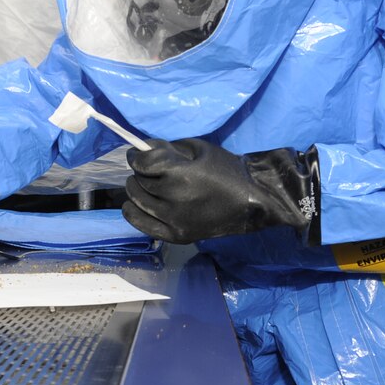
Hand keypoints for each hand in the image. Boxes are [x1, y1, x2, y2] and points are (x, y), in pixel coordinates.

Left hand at [123, 138, 317, 243]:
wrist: (252, 200)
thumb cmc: (227, 169)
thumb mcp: (198, 148)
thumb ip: (168, 148)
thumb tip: (143, 151)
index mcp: (180, 175)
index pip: (142, 163)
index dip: (136, 155)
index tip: (136, 151)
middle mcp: (174, 200)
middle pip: (140, 181)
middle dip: (140, 171)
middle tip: (147, 168)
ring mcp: (175, 221)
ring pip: (139, 202)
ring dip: (137, 189)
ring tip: (142, 183)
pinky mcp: (177, 236)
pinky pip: (143, 225)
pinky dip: (133, 213)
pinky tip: (132, 205)